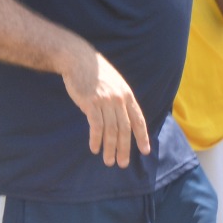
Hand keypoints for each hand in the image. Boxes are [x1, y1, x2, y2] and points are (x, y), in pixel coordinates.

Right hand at [60, 48, 149, 167]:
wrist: (78, 59)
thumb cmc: (95, 73)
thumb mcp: (115, 84)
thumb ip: (120, 101)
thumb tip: (121, 121)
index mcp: (127, 95)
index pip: (138, 120)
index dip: (142, 136)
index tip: (145, 151)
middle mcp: (119, 99)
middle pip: (125, 129)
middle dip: (125, 148)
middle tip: (122, 163)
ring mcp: (105, 101)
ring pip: (111, 130)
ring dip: (110, 148)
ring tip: (108, 161)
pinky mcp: (91, 103)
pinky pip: (96, 126)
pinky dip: (96, 139)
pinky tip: (94, 149)